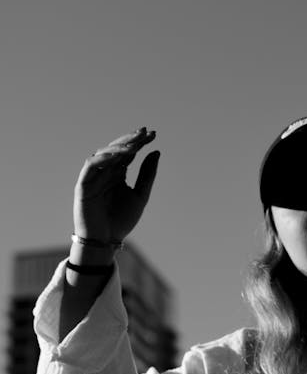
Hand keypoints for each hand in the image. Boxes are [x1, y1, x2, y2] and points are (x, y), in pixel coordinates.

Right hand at [74, 127, 158, 242]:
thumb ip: (147, 175)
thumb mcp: (140, 195)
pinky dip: (102, 158)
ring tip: (134, 144)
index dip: (139, 142)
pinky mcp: (83, 185)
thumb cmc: (122, 220)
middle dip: (131, 140)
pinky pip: (91, 166)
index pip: (128, 153)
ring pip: (103, 154)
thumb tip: (157, 151)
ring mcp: (94, 177)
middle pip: (117, 150)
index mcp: (118, 174)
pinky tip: (116, 155)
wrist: (106, 240)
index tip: (153, 134)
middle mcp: (105, 172)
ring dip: (118, 147)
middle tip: (146, 132)